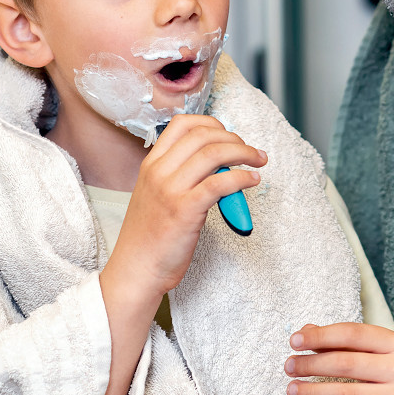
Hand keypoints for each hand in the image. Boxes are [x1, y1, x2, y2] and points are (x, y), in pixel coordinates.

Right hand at [107, 114, 266, 296]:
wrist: (135, 271)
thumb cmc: (149, 238)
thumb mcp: (155, 196)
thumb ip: (178, 176)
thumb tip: (218, 165)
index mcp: (151, 165)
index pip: (181, 124)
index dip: (211, 123)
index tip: (228, 134)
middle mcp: (159, 171)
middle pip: (203, 135)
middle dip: (234, 138)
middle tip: (251, 151)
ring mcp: (170, 189)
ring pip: (214, 153)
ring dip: (244, 153)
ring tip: (258, 161)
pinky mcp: (185, 209)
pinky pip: (220, 182)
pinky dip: (242, 177)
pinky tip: (252, 180)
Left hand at [284, 323, 393, 394]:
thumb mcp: (377, 353)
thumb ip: (344, 341)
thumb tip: (306, 331)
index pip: (352, 334)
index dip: (321, 336)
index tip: (294, 340)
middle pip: (346, 364)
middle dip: (311, 365)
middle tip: (288, 367)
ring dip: (313, 392)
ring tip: (291, 390)